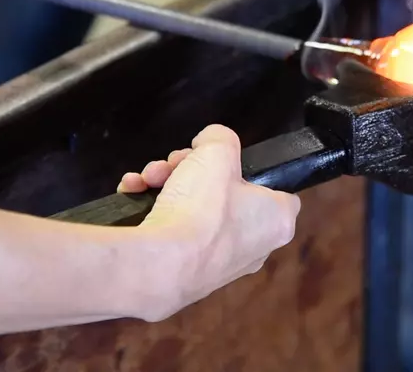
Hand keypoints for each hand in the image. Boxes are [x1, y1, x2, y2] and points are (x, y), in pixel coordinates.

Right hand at [118, 124, 300, 319]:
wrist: (161, 265)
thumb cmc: (204, 208)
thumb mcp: (217, 150)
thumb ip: (219, 137)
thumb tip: (209, 142)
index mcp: (277, 222)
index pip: (277, 190)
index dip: (249, 171)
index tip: (224, 162)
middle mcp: (255, 248)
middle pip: (225, 195)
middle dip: (192, 171)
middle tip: (175, 162)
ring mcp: (220, 266)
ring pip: (194, 211)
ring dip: (167, 185)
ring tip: (148, 178)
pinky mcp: (187, 276)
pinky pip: (175, 234)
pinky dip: (154, 211)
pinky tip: (135, 194)